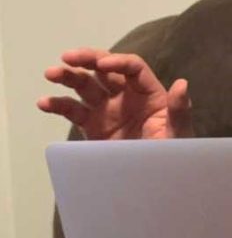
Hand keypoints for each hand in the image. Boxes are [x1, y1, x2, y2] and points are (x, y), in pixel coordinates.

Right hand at [37, 49, 192, 139]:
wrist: (155, 181)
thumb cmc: (173, 154)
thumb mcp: (178, 133)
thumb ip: (179, 110)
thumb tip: (181, 84)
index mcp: (149, 93)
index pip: (132, 68)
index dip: (118, 62)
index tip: (103, 64)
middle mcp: (126, 96)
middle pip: (104, 69)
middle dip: (87, 59)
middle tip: (67, 56)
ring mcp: (107, 110)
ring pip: (85, 86)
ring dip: (67, 76)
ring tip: (51, 74)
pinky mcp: (92, 126)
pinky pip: (73, 111)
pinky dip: (58, 105)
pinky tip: (44, 103)